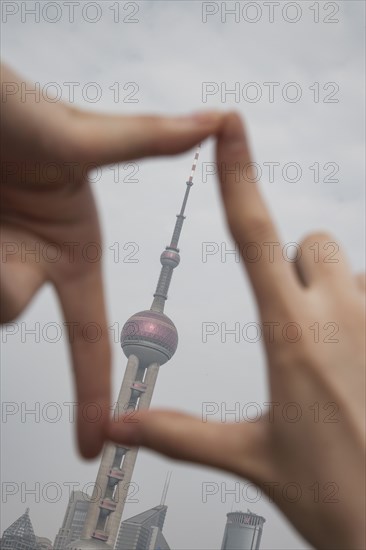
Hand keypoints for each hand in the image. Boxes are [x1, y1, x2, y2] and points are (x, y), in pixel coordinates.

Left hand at [0, 64, 223, 458]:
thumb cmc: (12, 110)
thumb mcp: (80, 135)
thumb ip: (144, 140)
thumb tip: (215, 122)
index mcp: (74, 251)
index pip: (89, 332)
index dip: (90, 390)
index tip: (92, 443)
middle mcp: (33, 261)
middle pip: (9, 306)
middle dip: (4, 277)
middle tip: (5, 222)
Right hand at [107, 114, 365, 549]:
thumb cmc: (332, 493)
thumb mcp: (248, 455)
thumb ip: (178, 433)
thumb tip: (118, 427)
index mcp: (290, 336)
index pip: (252, 234)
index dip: (238, 174)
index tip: (229, 127)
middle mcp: (340, 313)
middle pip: (311, 242)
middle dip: (297, 267)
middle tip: (296, 320)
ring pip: (350, 267)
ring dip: (335, 292)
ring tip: (337, 353)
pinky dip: (365, 310)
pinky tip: (363, 359)